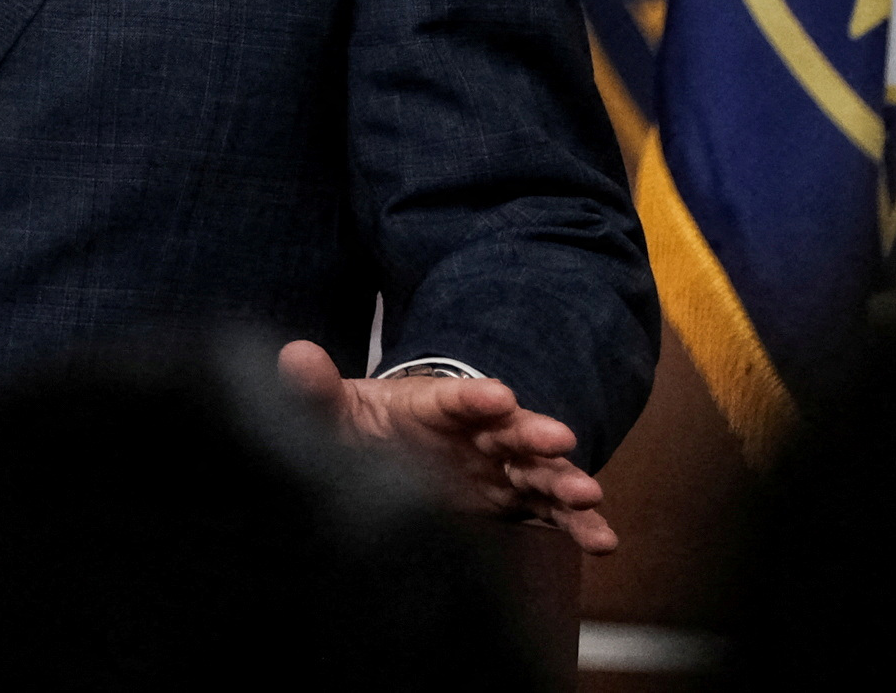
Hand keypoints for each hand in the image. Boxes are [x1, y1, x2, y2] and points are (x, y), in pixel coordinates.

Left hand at [275, 339, 617, 550]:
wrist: (378, 453)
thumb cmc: (359, 427)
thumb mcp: (333, 411)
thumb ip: (315, 390)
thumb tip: (294, 356)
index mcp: (430, 405)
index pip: (453, 396)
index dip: (476, 395)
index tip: (498, 396)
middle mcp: (473, 432)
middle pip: (507, 428)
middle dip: (533, 433)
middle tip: (560, 439)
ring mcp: (495, 466)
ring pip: (537, 469)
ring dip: (564, 480)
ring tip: (589, 496)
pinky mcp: (508, 499)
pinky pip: (546, 512)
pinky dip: (575, 525)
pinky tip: (601, 540)